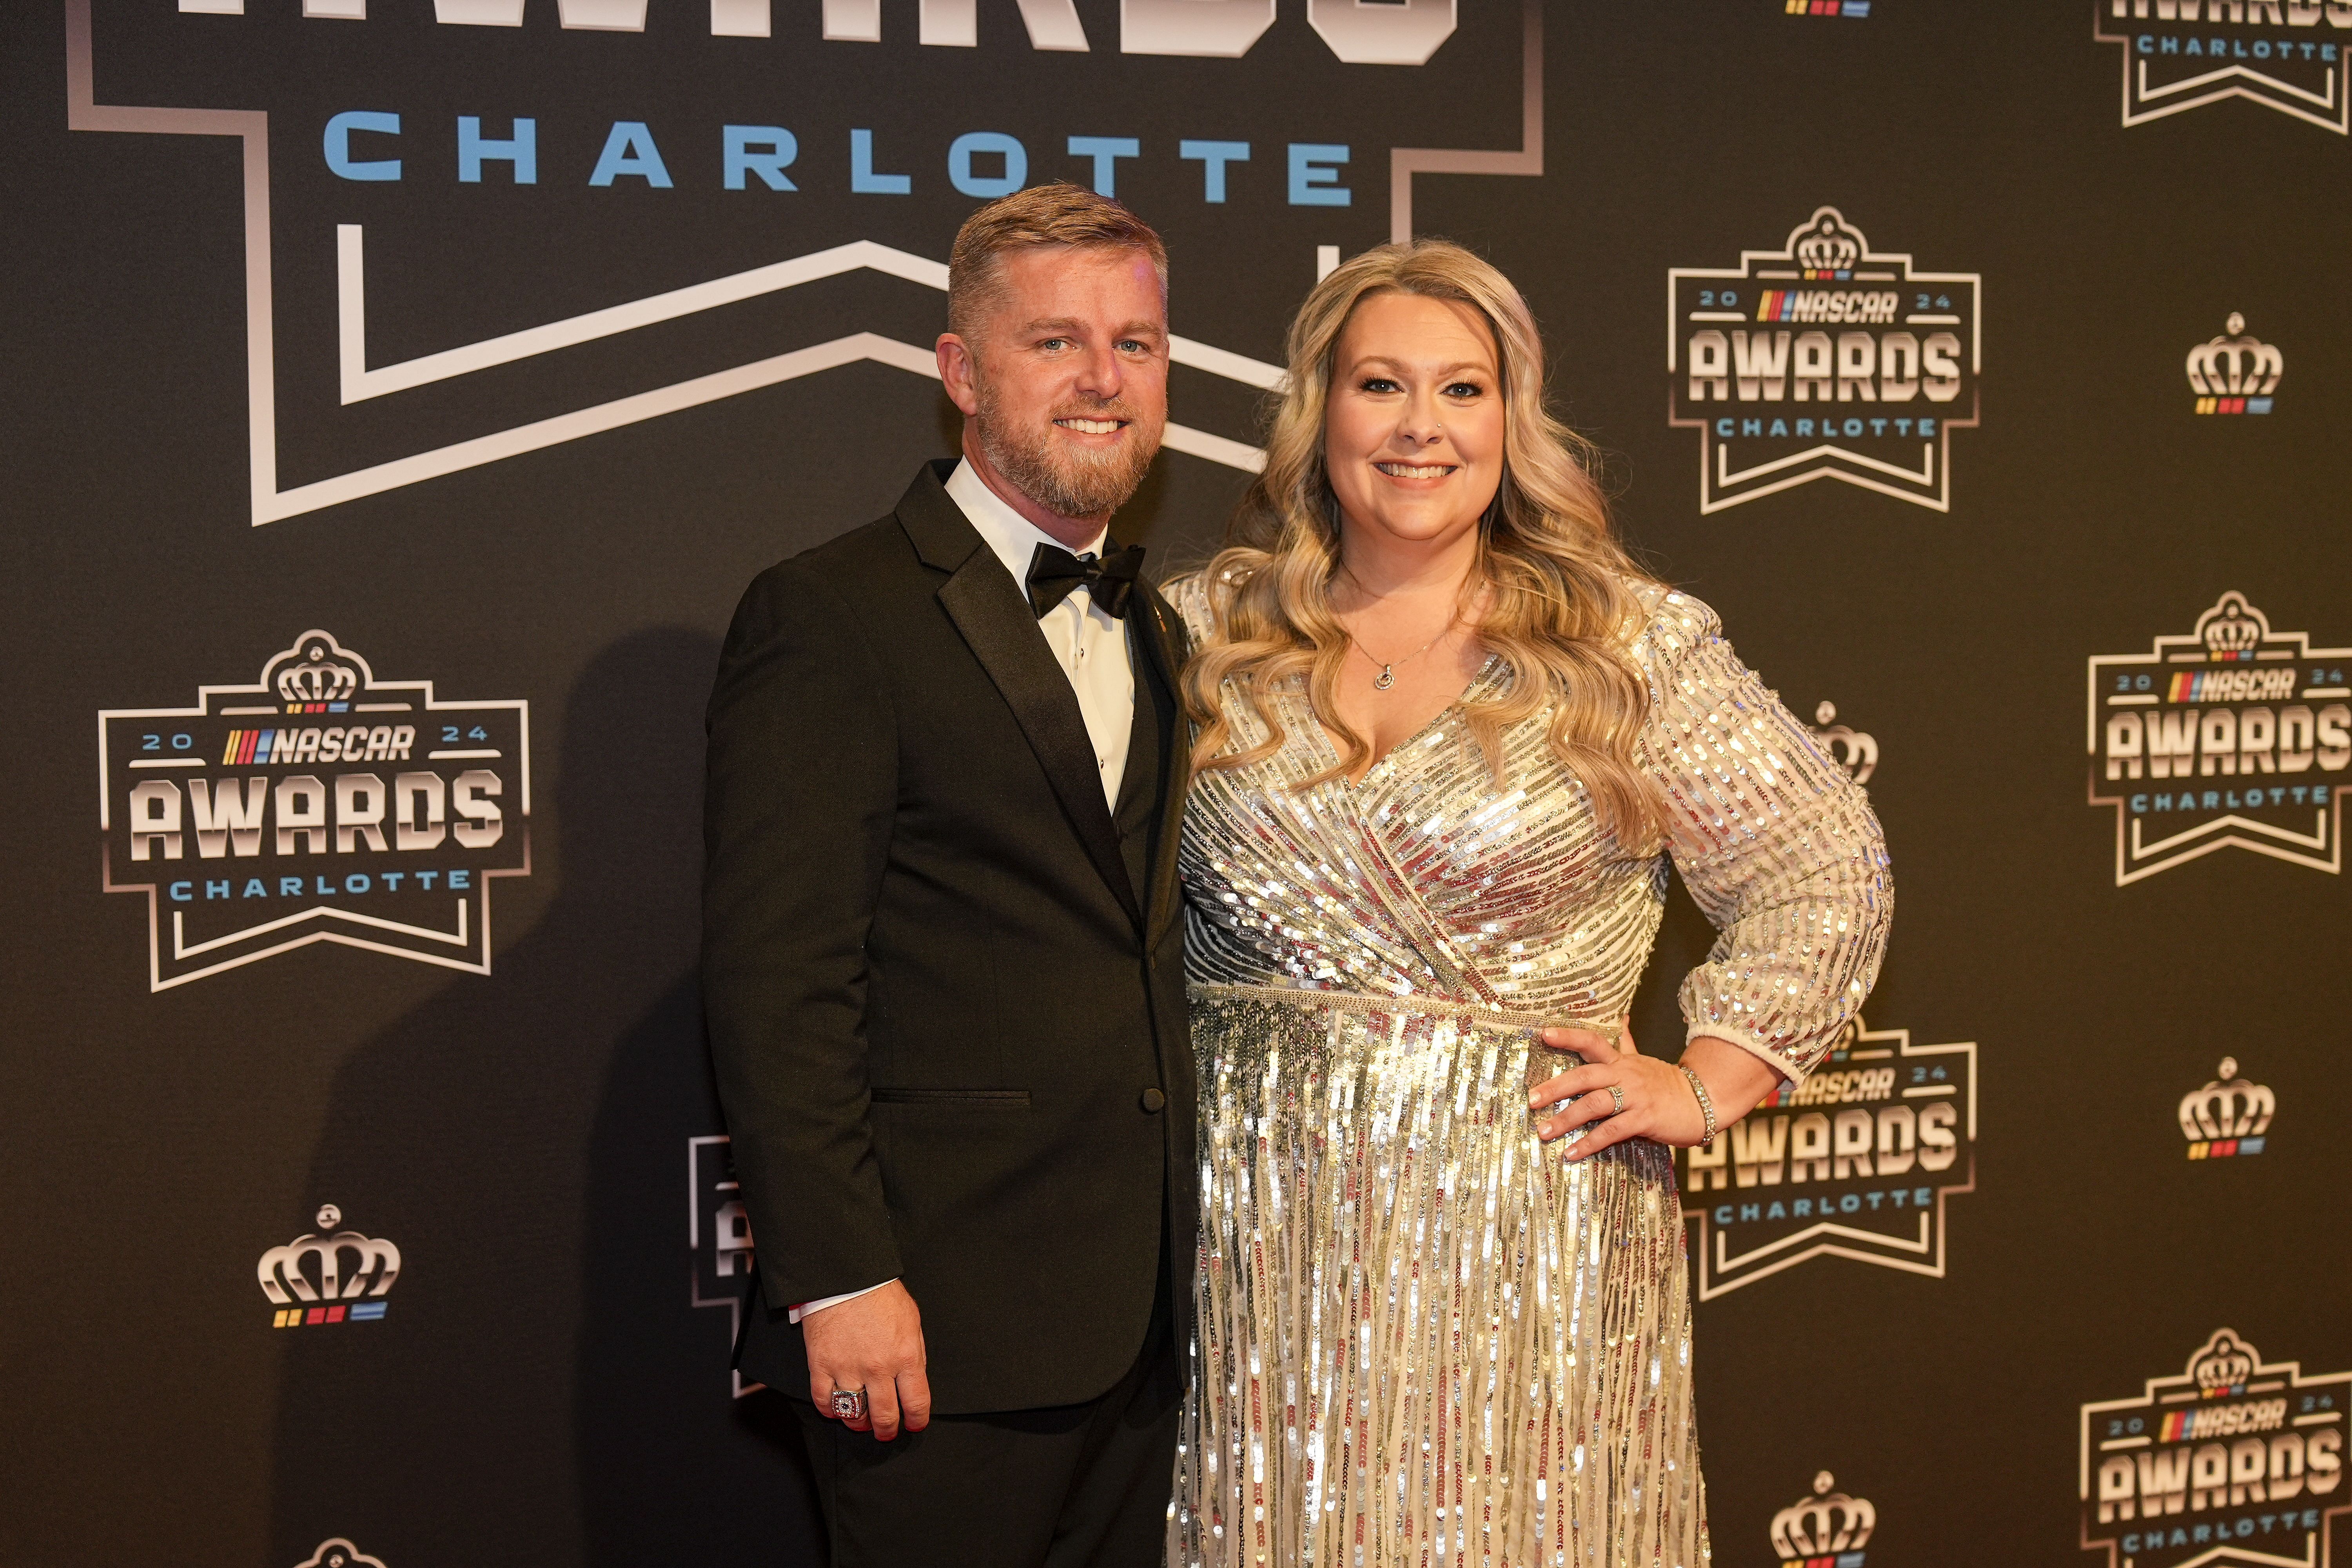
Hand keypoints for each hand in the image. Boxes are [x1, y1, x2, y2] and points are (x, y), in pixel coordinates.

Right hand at [802, 1280, 930, 1440]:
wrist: (847, 1276)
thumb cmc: (881, 1295)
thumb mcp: (912, 1321)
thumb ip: (915, 1353)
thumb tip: (914, 1382)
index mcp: (905, 1356)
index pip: (916, 1402)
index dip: (917, 1420)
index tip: (915, 1424)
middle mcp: (878, 1368)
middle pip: (884, 1416)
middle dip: (887, 1430)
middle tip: (886, 1432)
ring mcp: (847, 1368)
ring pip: (853, 1413)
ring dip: (859, 1424)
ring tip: (862, 1423)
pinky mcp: (820, 1365)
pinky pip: (823, 1401)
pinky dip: (830, 1411)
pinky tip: (837, 1409)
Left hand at [1527, 1026, 1784, 1160]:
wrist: (1703, 1101)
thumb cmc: (1666, 1083)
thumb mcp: (1643, 1060)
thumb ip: (1626, 1043)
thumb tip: (1621, 1017)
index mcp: (1622, 1061)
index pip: (1591, 1041)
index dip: (1568, 1036)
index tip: (1542, 1033)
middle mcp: (1625, 1076)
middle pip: (1584, 1076)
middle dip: (1555, 1087)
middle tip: (1531, 1099)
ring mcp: (1635, 1097)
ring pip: (1595, 1104)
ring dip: (1566, 1119)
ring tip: (1544, 1132)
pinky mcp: (1644, 1119)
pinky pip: (1612, 1131)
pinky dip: (1590, 1142)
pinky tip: (1572, 1152)